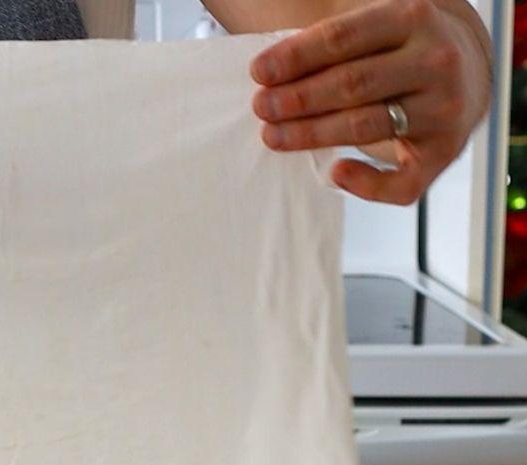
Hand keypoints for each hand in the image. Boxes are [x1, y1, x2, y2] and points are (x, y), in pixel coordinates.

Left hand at [249, 0, 492, 205]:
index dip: (296, 57)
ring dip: (312, 134)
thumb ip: (333, 42)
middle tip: (262, 107)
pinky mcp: (446, 150)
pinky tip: (336, 172)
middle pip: (352, 84)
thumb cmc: (400, 50)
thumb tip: (269, 72)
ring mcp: (444, 107)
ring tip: (273, 136)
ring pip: (366, 126)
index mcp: (412, 18)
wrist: (468, 72)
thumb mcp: (376, 26)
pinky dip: (367, 184)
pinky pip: (403, 180)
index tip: (259, 73)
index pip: (342, 38)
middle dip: (299, 99)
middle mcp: (435, 61)